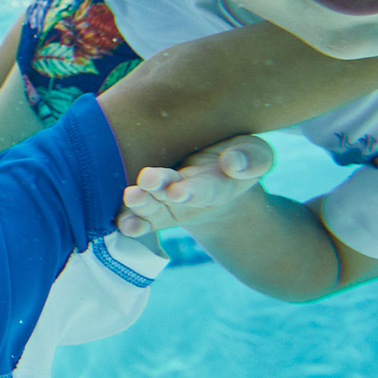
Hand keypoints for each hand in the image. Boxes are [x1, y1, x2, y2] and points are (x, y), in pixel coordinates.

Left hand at [117, 134, 273, 237]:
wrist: (218, 177)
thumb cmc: (237, 158)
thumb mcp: (256, 154)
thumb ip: (252, 159)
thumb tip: (233, 163)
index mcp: (218, 185)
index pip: (206, 189)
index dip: (192, 191)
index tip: (178, 191)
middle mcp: (189, 198)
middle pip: (172, 196)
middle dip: (159, 190)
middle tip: (147, 180)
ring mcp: (168, 204)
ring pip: (151, 206)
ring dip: (140, 202)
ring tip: (130, 195)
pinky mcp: (152, 208)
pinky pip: (141, 219)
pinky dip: (132, 223)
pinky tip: (121, 223)